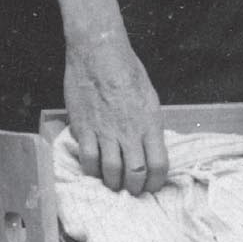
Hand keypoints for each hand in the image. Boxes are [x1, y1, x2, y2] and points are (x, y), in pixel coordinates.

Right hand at [63, 32, 166, 194]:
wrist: (99, 53)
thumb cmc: (126, 70)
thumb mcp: (149, 97)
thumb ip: (149, 125)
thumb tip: (149, 146)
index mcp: (150, 123)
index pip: (158, 165)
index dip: (156, 182)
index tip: (152, 185)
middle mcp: (129, 131)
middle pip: (136, 174)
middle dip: (135, 188)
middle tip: (131, 188)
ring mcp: (105, 131)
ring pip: (111, 172)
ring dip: (113, 183)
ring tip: (112, 182)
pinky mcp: (84, 128)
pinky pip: (88, 160)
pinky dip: (91, 170)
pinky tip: (94, 168)